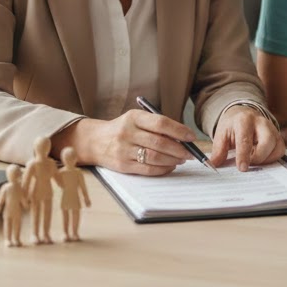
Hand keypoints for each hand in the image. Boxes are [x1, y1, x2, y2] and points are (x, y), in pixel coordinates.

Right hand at [75, 109, 194, 175]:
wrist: (95, 141)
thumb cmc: (123, 129)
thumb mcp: (136, 120)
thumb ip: (157, 126)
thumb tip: (183, 138)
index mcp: (134, 117)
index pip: (161, 123)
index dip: (179, 130)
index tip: (192, 137)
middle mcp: (127, 132)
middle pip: (159, 142)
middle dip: (179, 149)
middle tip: (190, 153)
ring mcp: (123, 150)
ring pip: (154, 157)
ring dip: (172, 160)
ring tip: (181, 159)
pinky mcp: (122, 165)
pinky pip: (147, 169)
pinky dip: (163, 169)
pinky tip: (170, 166)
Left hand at [210, 105, 284, 170]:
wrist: (243, 114)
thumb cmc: (232, 125)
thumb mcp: (221, 134)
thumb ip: (218, 150)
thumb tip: (214, 165)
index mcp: (244, 120)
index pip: (245, 139)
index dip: (244, 155)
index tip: (242, 168)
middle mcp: (261, 123)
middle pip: (267, 141)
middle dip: (259, 157)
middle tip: (249, 164)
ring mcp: (272, 129)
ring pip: (277, 147)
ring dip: (266, 159)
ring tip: (254, 160)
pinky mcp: (278, 136)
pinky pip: (280, 150)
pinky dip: (272, 158)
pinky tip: (261, 158)